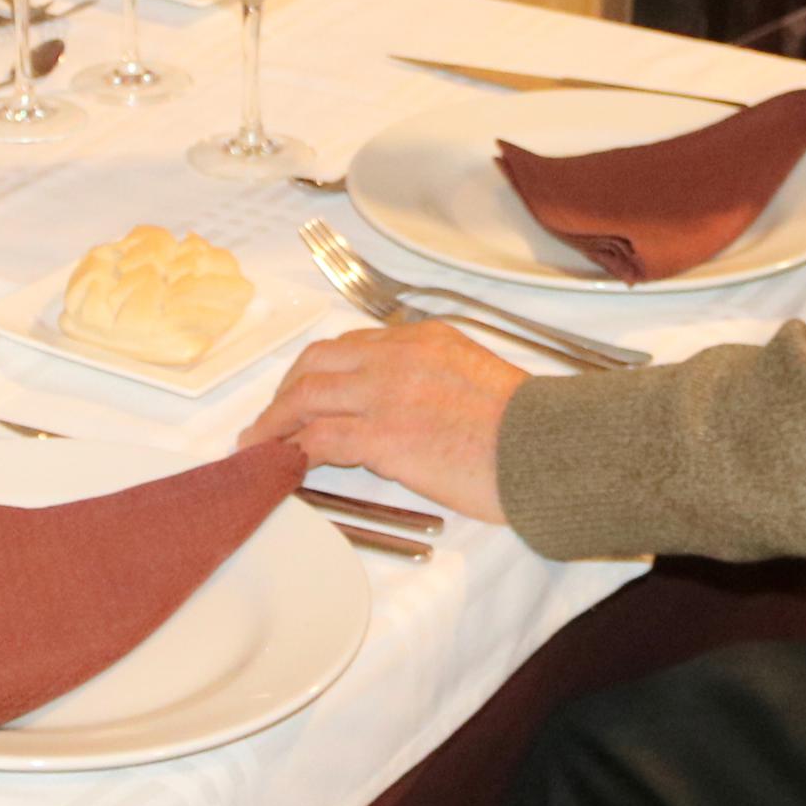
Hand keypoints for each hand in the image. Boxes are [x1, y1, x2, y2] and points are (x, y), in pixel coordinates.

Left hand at [238, 321, 525, 523]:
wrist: (549, 449)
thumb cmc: (528, 429)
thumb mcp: (478, 376)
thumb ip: (436, 378)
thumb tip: (411, 406)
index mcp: (423, 338)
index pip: (352, 346)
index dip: (318, 372)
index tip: (303, 394)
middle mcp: (398, 356)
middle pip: (316, 363)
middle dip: (285, 391)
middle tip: (271, 420)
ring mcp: (386, 394)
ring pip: (306, 398)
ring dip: (273, 423)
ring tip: (257, 446)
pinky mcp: (382, 437)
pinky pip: (317, 441)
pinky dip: (289, 452)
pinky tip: (278, 467)